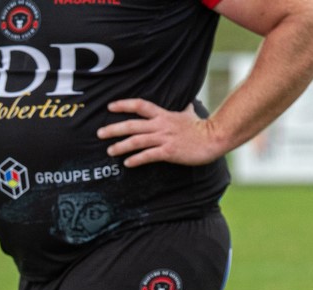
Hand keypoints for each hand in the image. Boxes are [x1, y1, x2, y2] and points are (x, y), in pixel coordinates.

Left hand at [97, 98, 223, 167]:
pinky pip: (148, 156)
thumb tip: (188, 102)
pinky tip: (127, 164)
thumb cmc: (202, 127)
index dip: (124, 105)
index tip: (110, 106)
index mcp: (163, 115)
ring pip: (136, 141)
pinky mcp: (169, 152)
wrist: (213, 138)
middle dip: (113, 129)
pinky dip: (136, 159)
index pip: (140, 105)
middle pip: (132, 125)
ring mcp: (164, 138)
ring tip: (109, 151)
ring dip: (121, 146)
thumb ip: (184, 109)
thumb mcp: (190, 114)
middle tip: (99, 133)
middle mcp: (161, 125)